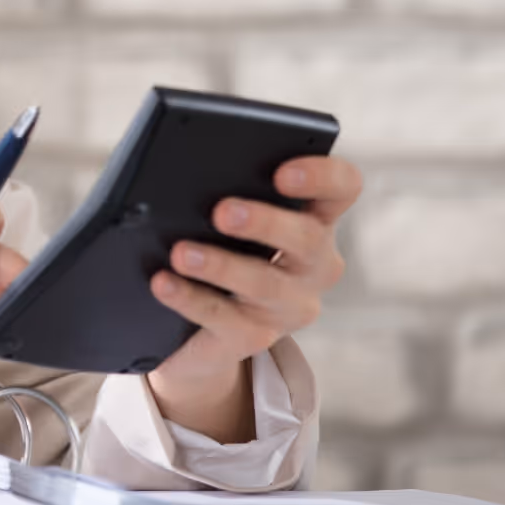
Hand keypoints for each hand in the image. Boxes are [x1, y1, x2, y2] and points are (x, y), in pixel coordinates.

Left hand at [145, 156, 362, 440]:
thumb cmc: (219, 249)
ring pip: (264, 284)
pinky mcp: (254, 336)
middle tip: (223, 212)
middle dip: (265, 222)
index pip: (341, 189)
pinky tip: (164, 283)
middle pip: (307, 238)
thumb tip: (183, 168)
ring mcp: (289, 306)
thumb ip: (224, 190)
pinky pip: (225, 319)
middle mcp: (314, 265)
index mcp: (314, 220)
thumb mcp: (230, 220)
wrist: (197, 328)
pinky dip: (190, 298)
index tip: (282, 173)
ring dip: (221, 265)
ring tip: (180, 253)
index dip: (322, 177)